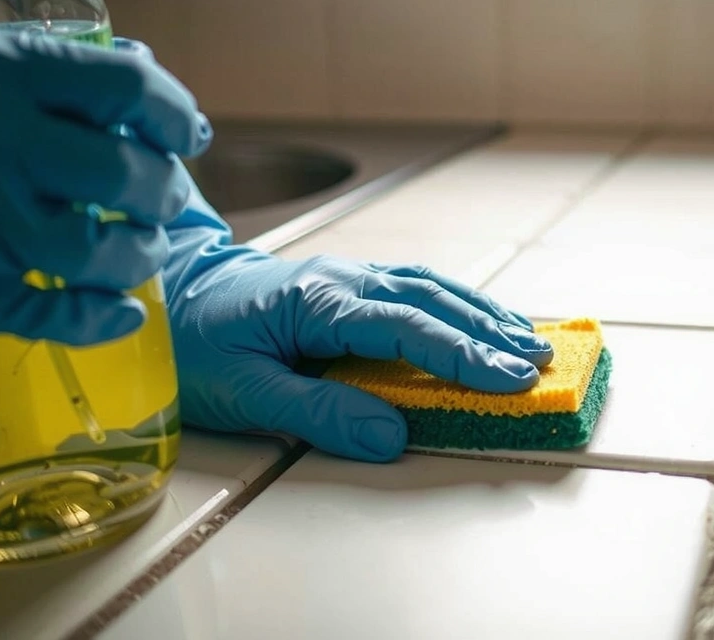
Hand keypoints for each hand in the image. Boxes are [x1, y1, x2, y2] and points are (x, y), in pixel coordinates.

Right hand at [0, 30, 211, 344]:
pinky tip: (121, 313)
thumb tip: (173, 123)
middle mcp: (0, 144)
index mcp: (13, 74)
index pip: (129, 88)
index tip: (187, 136)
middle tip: (158, 197)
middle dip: (162, 191)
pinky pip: (48, 317)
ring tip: (139, 247)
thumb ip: (64, 81)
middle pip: (123, 174)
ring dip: (139, 255)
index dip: (175, 116)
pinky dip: (97, 321)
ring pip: (95, 252)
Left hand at [166, 251, 552, 462]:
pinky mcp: (351, 284)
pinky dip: (457, 304)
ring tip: (528, 339)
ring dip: (482, 313)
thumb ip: (317, 412)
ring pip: (431, 286)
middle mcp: (344, 278)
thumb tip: (390, 438)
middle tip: (539, 362)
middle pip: (431, 299)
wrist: (174, 291)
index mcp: (319, 300)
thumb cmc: (200, 342)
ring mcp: (350, 275)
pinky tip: (481, 318)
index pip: (407, 326)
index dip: (462, 353)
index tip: (509, 377)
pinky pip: (416, 287)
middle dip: (488, 332)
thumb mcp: (244, 390)